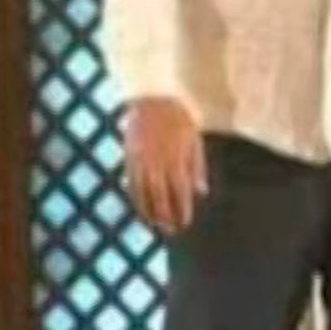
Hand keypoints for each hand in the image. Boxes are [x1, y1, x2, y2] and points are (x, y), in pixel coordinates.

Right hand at [121, 97, 207, 234]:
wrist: (152, 99)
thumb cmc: (179, 118)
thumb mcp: (194, 140)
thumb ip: (198, 167)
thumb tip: (201, 192)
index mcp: (177, 159)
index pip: (180, 192)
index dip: (182, 209)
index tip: (185, 223)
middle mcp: (158, 163)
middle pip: (161, 197)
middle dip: (166, 216)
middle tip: (171, 230)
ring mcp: (141, 161)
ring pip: (143, 193)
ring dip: (149, 211)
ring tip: (155, 225)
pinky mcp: (129, 156)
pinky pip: (130, 182)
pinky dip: (135, 197)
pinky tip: (139, 207)